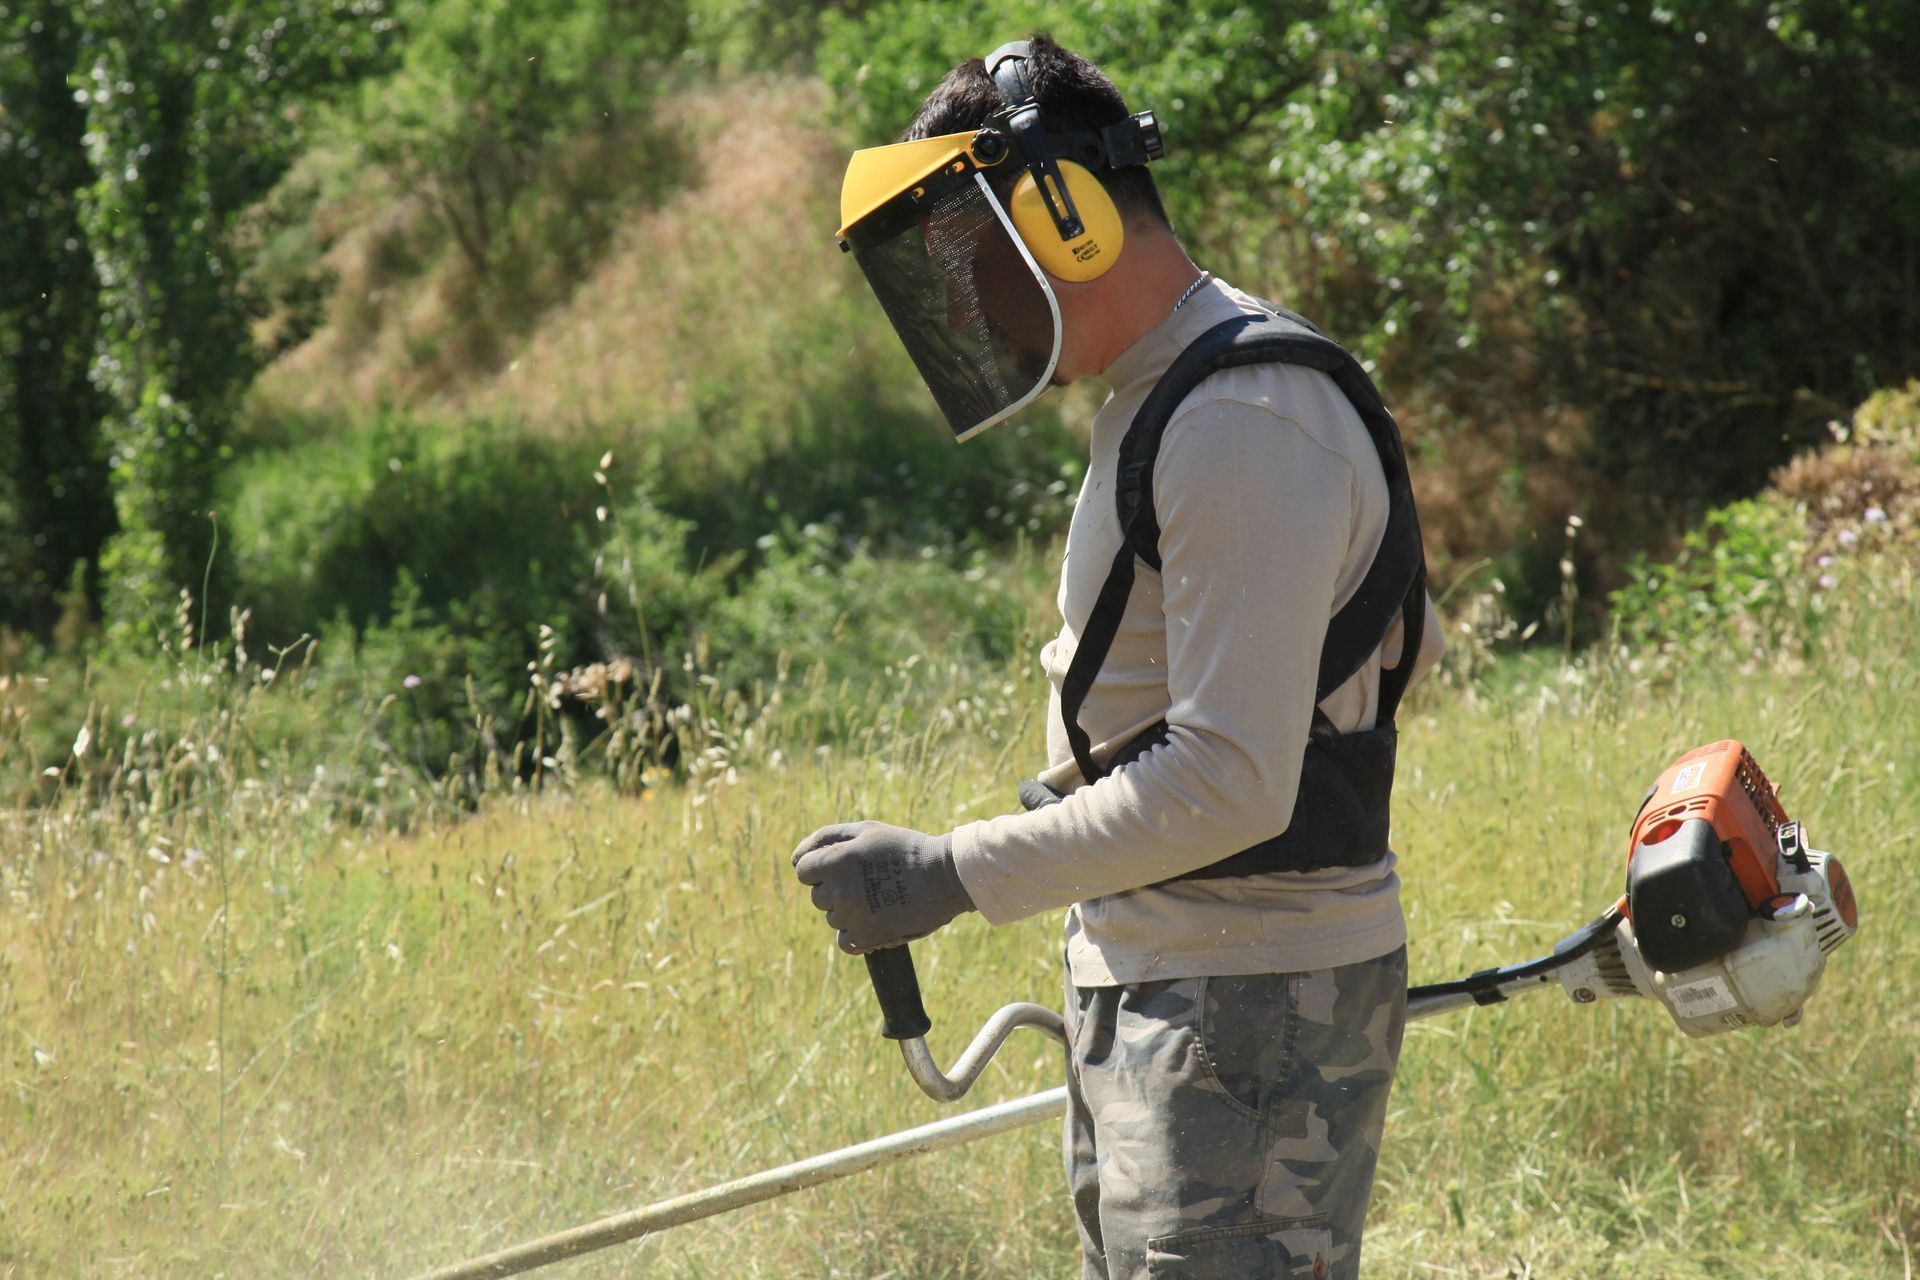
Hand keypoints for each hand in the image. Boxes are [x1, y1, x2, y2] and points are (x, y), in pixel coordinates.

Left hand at [791, 821, 973, 954]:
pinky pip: (845, 941)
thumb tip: (795, 858)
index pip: (803, 870)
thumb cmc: (903, 848)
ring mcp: (851, 917)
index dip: (823, 867)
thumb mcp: (865, 831)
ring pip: (833, 918)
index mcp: (834, 861)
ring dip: (850, 911)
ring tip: (880, 898)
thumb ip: (825, 838)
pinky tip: (877, 919)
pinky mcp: (866, 938)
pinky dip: (857, 934)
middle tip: (869, 881)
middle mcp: (838, 890)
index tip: (847, 867)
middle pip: (818, 897)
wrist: (944, 876)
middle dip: (837, 889)